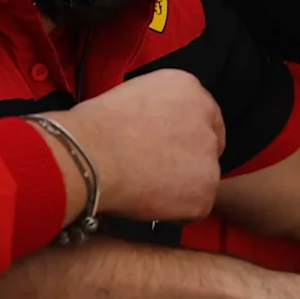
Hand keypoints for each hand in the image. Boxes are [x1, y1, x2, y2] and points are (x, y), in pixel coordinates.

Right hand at [44, 69, 223, 223]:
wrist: (90, 153)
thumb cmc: (96, 126)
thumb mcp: (133, 94)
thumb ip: (156, 110)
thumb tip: (155, 130)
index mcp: (187, 88)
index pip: (201, 115)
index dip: (183, 136)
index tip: (169, 148)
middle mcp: (206, 118)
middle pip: (208, 145)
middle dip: (188, 160)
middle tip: (157, 171)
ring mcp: (209, 156)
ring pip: (202, 178)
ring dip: (180, 186)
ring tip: (144, 185)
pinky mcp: (205, 190)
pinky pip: (194, 207)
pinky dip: (174, 210)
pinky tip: (148, 199)